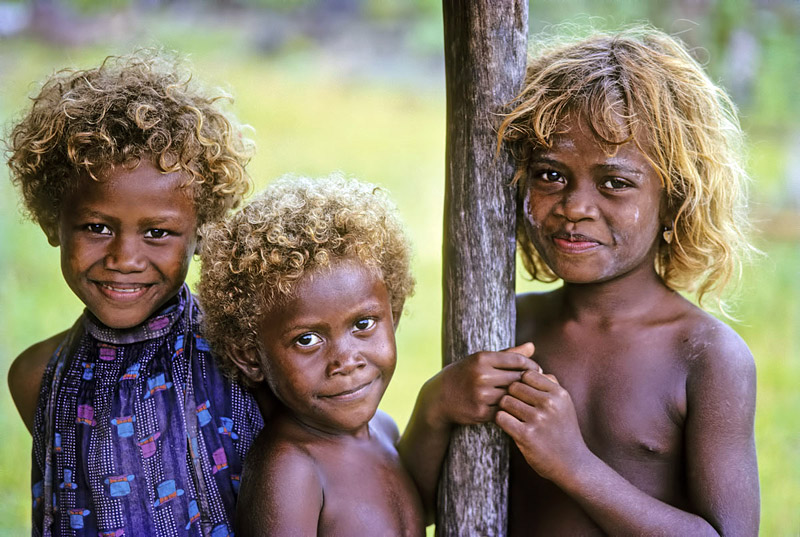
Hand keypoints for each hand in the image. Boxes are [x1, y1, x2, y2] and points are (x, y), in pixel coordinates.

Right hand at [422, 343, 537, 429]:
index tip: (537, 370)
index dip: (531, 366)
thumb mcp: (481, 360)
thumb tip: (532, 346)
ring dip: (520, 397)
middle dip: (528, 382)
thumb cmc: (464, 374)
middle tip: (536, 385)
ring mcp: (480, 394)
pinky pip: (504, 410)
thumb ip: (509, 354)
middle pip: (517, 378)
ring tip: (527, 397)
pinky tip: (513, 407)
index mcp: (482, 358)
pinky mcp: (480, 412)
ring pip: (512, 395)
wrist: (439, 397)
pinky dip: (509, 409)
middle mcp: (481, 375)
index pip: (517, 360)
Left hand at [495, 369, 590, 482]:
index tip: (523, 395)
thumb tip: (532, 367)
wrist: (572, 463)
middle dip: (511, 395)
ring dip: (505, 409)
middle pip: (514, 386)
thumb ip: (550, 383)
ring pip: (505, 401)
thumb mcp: (564, 403)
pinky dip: (501, 420)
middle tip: (515, 408)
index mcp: (559, 393)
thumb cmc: (564, 430)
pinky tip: (508, 426)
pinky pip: (501, 417)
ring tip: (513, 417)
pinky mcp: (526, 435)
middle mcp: (549, 404)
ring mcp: (538, 419)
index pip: (527, 374)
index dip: (521, 383)